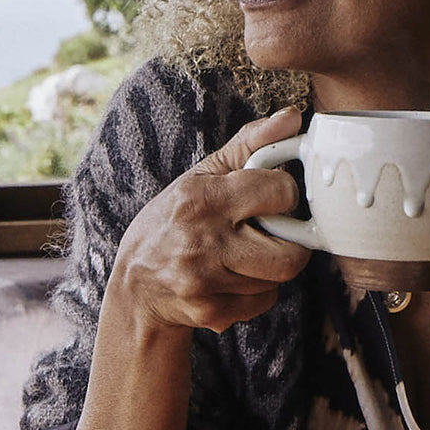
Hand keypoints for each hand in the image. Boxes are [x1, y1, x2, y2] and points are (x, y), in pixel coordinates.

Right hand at [110, 106, 312, 332]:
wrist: (135, 285)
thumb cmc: (174, 220)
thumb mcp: (203, 175)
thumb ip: (251, 145)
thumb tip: (294, 116)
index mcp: (203, 198)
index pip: (280, 192)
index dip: (284, 194)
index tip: (273, 198)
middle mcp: (203, 241)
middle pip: (290, 254)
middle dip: (290, 243)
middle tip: (272, 234)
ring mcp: (206, 282)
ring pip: (279, 279)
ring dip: (271, 267)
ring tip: (245, 254)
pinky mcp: (211, 313)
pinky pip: (264, 301)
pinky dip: (257, 291)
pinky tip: (232, 279)